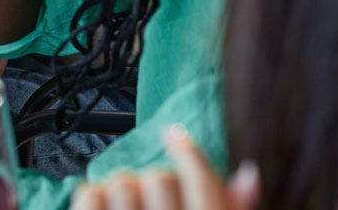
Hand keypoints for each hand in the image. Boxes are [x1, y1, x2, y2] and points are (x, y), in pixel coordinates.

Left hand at [71, 126, 259, 209]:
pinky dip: (91, 197)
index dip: (189, 153)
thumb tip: (249, 174)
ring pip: (122, 182)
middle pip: (160, 178)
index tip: (177, 137)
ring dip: (122, 192)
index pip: (205, 186)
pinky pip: (88, 194)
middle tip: (153, 201)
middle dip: (154, 183)